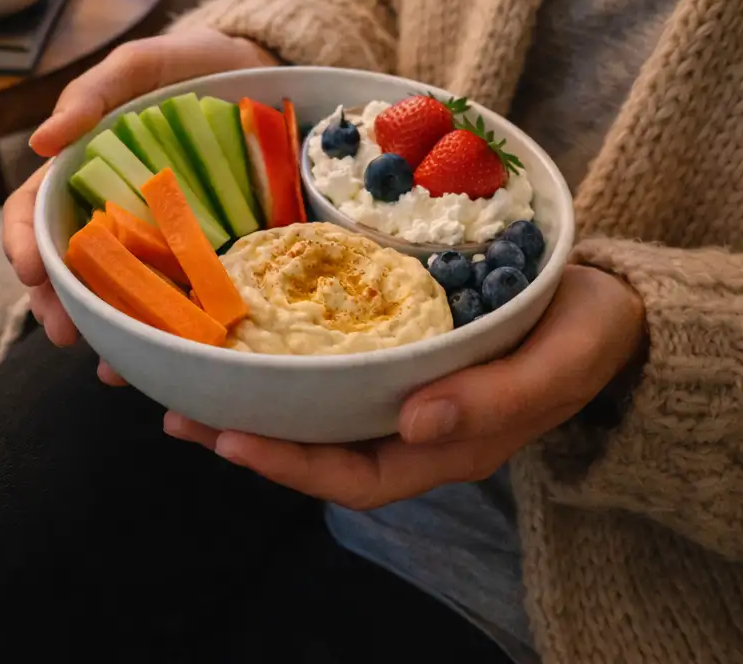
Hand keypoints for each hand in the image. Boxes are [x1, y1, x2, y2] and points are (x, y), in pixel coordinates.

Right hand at [2, 29, 276, 372]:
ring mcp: (158, 234)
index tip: (32, 273)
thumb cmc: (191, 64)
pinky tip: (166, 354)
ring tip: (110, 365)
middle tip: (67, 335)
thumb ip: (93, 92)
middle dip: (59, 305)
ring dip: (106, 330)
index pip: (34, 213)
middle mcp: (113, 209)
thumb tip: (40, 142)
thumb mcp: (142, 64)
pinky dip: (166, 325)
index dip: (24, 245)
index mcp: (84, 170)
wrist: (265, 73)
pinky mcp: (202, 249)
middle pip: (69, 266)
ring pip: (118, 291)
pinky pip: (178, 293)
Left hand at [166, 265, 646, 507]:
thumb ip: (496, 399)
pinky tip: (244, 331)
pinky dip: (283, 353)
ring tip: (186, 376)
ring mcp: (399, 387)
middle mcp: (410, 424)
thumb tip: (417, 422)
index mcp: (445, 443)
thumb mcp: (558, 364)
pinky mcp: (394, 347)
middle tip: (177, 412)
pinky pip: (329, 361)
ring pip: (313, 406)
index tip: (230, 438)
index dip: (290, 465)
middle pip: (316, 446)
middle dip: (245, 434)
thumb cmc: (587, 335)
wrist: (604, 304)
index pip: (354, 475)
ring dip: (249, 396)